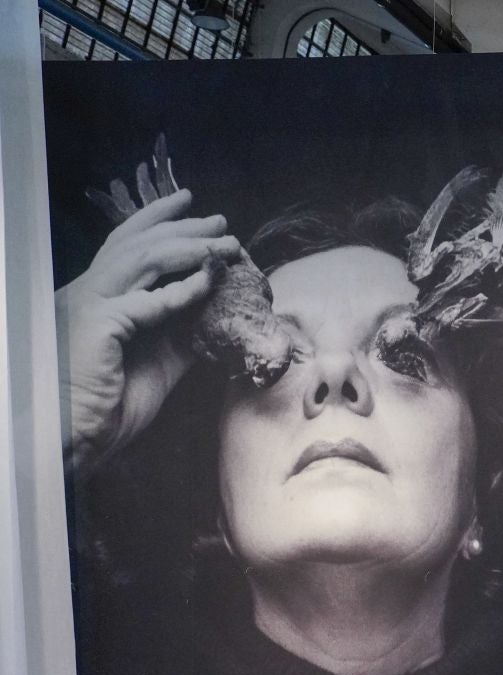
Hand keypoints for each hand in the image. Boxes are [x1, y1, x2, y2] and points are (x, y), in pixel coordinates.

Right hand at [55, 189, 240, 468]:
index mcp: (94, 298)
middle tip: (221, 223)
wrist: (74, 439)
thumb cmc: (108, 407)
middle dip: (182, 228)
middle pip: (136, 244)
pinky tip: (209, 283)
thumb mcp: (155, 363)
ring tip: (226, 246)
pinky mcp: (98, 326)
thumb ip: (178, 333)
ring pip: (142, 260)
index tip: (191, 205)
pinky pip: (148, 301)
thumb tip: (212, 311)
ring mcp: (89, 306)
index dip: (157, 221)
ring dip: (190, 249)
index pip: (125, 246)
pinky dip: (183, 290)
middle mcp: (86, 293)